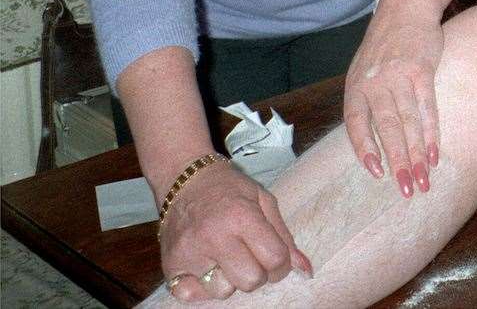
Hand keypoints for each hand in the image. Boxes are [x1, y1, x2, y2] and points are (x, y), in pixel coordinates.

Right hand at [160, 159, 309, 301]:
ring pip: (223, 292)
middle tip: (252, 259)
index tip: (275, 258)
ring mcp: (189, 253)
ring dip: (229, 280)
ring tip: (225, 258)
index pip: (274, 259)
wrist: (185, 181)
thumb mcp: (263, 201)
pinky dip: (202, 288)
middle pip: (250, 281)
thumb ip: (284, 237)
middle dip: (258, 274)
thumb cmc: (229, 189)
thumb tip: (306, 270)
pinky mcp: (170, 266)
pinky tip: (206, 267)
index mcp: (242, 217)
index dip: (281, 264)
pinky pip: (191, 296)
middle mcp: (214, 237)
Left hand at [343, 0, 445, 197]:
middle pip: (386, 130)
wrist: (406, 6)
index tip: (377, 172)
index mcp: (356, 85)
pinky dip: (431, 133)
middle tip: (406, 191)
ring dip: (416, 155)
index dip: (365, 149)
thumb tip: (370, 137)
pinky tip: (435, 152)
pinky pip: (427, 108)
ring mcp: (399, 76)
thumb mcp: (364, 68)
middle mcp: (374, 83)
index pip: (356, 125)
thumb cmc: (386, 42)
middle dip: (397, 163)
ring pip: (407, 124)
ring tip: (423, 180)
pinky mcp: (423, 70)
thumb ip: (366, 100)